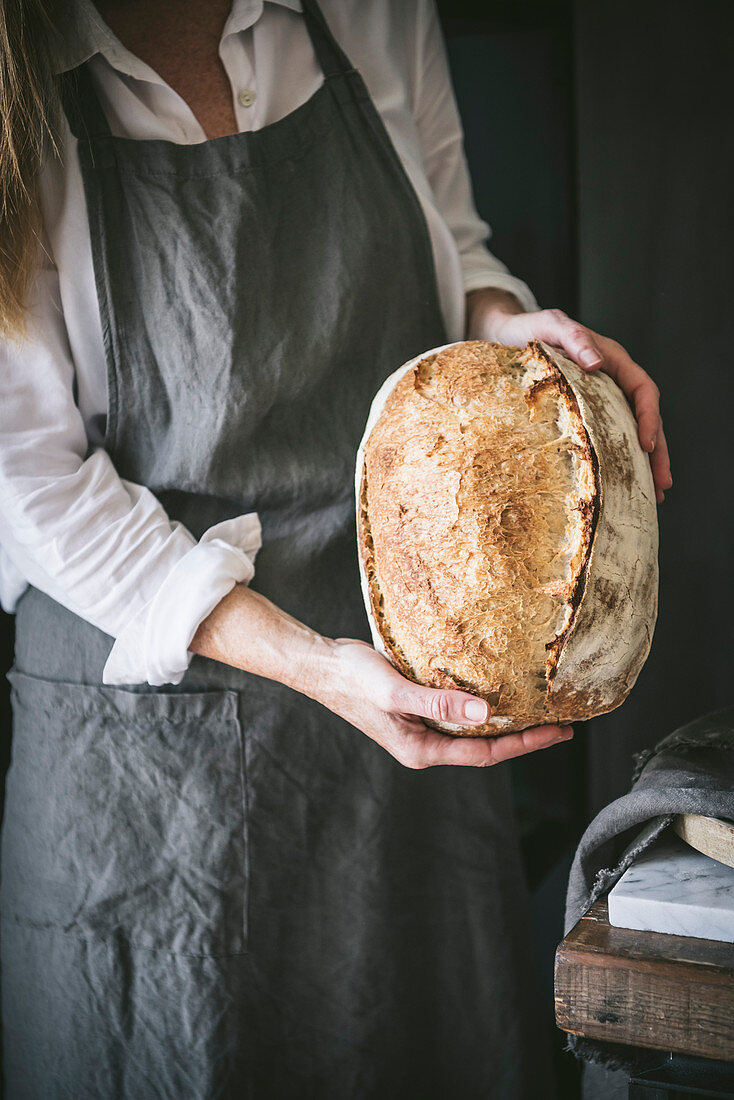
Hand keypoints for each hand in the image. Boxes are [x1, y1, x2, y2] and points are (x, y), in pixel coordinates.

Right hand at [319, 638, 573, 768]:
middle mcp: (424, 744)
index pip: (486, 753)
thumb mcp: (396, 692)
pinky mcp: (417, 709)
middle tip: (561, 724)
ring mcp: (420, 728)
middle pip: (485, 746)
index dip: (526, 745)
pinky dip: (482, 705)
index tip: (558, 732)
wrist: (321, 664)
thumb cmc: (352, 679)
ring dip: (505, 721)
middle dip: (524, 737)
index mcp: (421, 750)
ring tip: (537, 708)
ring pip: (473, 730)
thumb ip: (439, 704)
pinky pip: (458, 712)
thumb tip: (484, 713)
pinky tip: (497, 690)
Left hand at [466, 290, 671, 502]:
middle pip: (646, 418)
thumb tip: (597, 363)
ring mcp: (603, 399)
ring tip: (655, 495)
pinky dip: (621, 461)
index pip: (643, 390)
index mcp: (613, 361)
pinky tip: (623, 484)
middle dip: (658, 452)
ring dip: (647, 463)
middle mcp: (614, 381)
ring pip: (633, 432)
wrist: (508, 337)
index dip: (649, 417)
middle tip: (663, 484)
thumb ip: (574, 339)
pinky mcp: (588, 414)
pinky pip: (611, 437)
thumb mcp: (551, 326)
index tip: (647, 445)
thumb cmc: (529, 330)